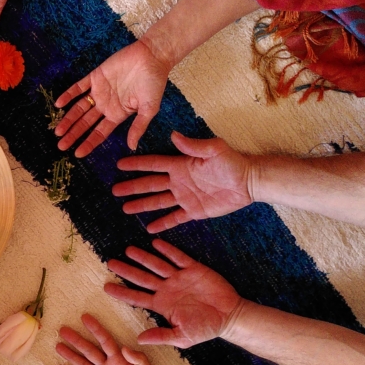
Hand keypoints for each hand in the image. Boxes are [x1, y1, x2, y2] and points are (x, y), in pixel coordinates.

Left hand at [54, 40, 169, 157]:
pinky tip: (59, 104)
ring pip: (79, 108)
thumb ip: (138, 127)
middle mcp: (106, 105)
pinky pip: (79, 87)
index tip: (77, 154)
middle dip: (73, 135)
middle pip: (86, 123)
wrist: (152, 56)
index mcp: (117, 114)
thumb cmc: (154, 83)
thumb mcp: (149, 109)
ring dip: (68, 119)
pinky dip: (68, 95)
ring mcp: (99, 91)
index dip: (88, 143)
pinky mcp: (96, 76)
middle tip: (61, 146)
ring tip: (57, 131)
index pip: (99, 133)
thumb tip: (132, 147)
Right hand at [55, 314, 191, 364]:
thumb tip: (125, 347)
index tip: (85, 318)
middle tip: (63, 330)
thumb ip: (139, 360)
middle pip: (89, 350)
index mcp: (120, 360)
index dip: (96, 329)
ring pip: (82, 364)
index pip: (105, 341)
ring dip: (70, 355)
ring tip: (58, 346)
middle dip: (76, 340)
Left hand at [105, 239, 243, 347]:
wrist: (229, 317)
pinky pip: (179, 258)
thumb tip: (139, 339)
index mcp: (162, 305)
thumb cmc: (205, 329)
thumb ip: (161, 336)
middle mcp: (167, 289)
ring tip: (129, 250)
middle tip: (110, 263)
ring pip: (157, 265)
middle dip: (126, 270)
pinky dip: (168, 251)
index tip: (106, 287)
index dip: (122, 292)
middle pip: (142, 278)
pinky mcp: (194, 269)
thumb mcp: (182, 337)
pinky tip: (156, 244)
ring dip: (143, 257)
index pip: (137, 297)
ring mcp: (179, 278)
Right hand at [114, 132, 252, 231]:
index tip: (119, 164)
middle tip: (115, 190)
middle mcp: (179, 181)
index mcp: (180, 165)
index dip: (136, 164)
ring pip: (158, 202)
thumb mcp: (214, 149)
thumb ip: (193, 146)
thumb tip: (173, 135)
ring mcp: (185, 197)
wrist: (249, 182)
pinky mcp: (194, 211)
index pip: (153, 164)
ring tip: (125, 208)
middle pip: (150, 185)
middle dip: (132, 187)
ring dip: (141, 205)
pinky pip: (175, 218)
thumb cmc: (233, 162)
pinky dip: (162, 224)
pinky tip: (150, 229)